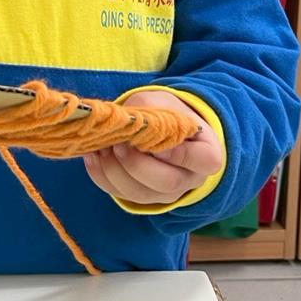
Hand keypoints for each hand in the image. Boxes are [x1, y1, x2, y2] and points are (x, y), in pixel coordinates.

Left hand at [83, 89, 223, 204]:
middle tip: (120, 146)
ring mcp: (166, 193)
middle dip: (138, 165)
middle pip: (167, 183)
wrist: (162, 127)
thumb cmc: (168, 112)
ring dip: (116, 172)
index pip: (205, 161)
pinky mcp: (142, 197)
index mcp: (206, 154)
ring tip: (102, 148)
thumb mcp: (163, 102)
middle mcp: (190, 179)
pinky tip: (93, 156)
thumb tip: (126, 125)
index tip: (157, 143)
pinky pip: (121, 194)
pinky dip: (103, 176)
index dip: (181, 154)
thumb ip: (149, 111)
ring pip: (141, 194)